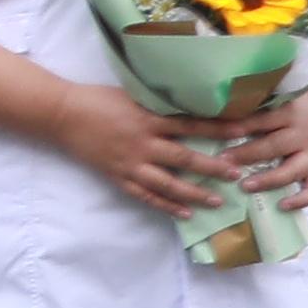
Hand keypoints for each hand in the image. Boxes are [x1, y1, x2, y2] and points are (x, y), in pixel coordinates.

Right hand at [60, 84, 248, 216]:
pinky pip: (145, 195)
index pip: (191, 125)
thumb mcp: (132, 95)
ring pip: (168, 183)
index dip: (219, 129)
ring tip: (217, 202)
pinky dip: (165, 205)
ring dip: (194, 193)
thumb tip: (189, 108)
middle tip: (237, 175)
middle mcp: (143, 143)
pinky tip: (183, 213)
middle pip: (185, 158)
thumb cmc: (97, 99)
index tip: (244, 132)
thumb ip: (158, 106)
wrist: (62, 114)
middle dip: (213, 168)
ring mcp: (130, 163)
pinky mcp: (118, 176)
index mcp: (148, 119)